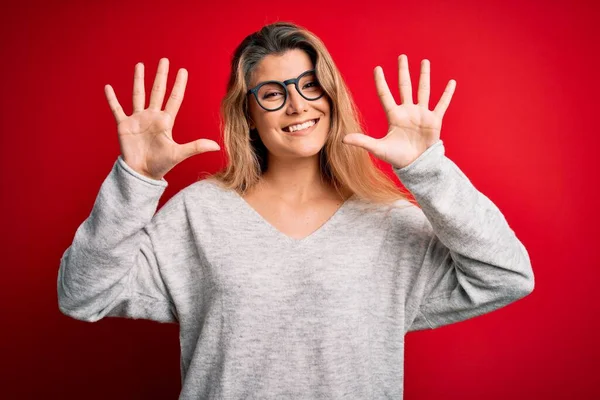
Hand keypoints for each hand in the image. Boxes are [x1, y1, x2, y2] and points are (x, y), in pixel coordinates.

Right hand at [104, 58, 219, 179]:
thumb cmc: (160, 165)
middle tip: (165, 60)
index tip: (183, 71)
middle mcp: (152, 117)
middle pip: (157, 91)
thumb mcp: (179, 154)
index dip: (179, 85)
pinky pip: (117, 109)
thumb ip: (196, 147)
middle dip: (161, 76)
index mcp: (165, 121)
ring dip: (139, 80)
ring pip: (138, 95)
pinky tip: (108, 88)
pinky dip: (112, 99)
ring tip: (140, 65)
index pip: (174, 98)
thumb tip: (216, 145)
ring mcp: (138, 119)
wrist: (141, 173)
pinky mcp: (124, 125)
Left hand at [342, 54, 455, 168]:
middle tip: (401, 57)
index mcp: (394, 116)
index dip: (381, 82)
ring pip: (423, 90)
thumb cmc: (397, 158)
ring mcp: (421, 114)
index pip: (385, 95)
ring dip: (424, 76)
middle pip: (405, 87)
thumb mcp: (378, 148)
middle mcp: (407, 111)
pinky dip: (447, 94)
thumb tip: (343, 139)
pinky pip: (441, 104)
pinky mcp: (434, 120)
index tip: (377, 68)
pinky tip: (451, 82)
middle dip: (403, 72)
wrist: (416, 165)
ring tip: (424, 62)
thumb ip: (362, 141)